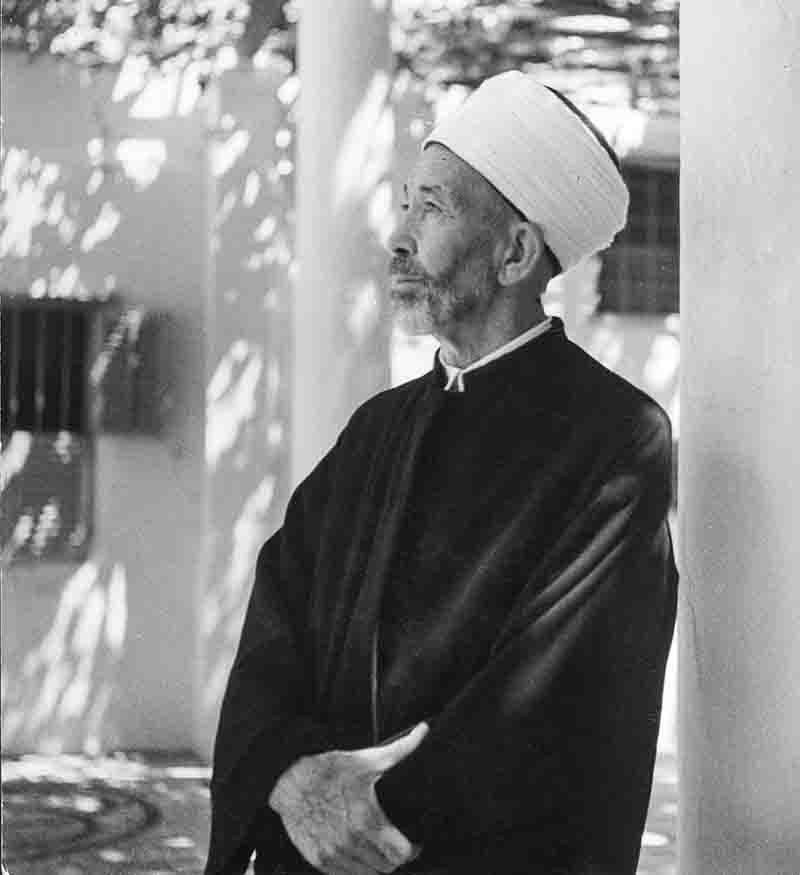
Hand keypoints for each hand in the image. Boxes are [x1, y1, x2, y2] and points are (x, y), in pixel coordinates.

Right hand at [268, 722, 428, 874]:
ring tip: (378, 848)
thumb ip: (401, 749)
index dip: (412, 849)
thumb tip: (423, 731)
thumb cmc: (328, 769)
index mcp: (366, 821)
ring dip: (376, 865)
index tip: (413, 842)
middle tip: (397, 843)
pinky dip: (355, 868)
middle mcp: (350, 843)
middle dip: (395, 857)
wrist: (288, 779)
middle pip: (386, 868)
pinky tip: (358, 851)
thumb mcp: (367, 759)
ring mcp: (332, 855)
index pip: (400, 854)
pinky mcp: (318, 859)